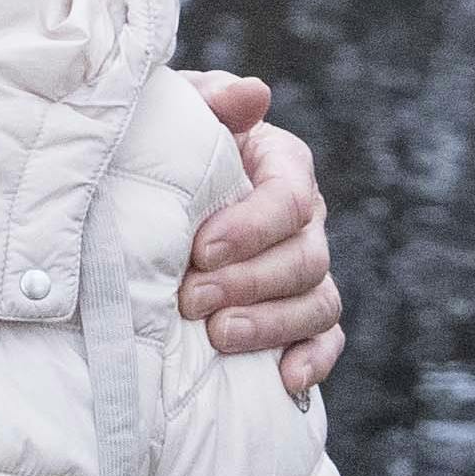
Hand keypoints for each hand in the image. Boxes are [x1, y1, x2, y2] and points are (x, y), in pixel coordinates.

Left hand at [183, 71, 344, 396]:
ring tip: (219, 338)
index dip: (252, 227)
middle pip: (306, 256)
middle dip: (250, 282)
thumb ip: (213, 100)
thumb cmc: (166, 145)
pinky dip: (314, 360)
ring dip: (272, 324)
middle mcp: (305, 219)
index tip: (201, 247)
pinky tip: (286, 381)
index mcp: (282, 164)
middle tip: (190, 299)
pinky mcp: (301, 314)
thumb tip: (252, 94)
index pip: (290, 198)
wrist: (149, 191)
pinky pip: (326, 339)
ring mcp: (307, 268)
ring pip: (318, 301)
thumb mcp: (180, 112)